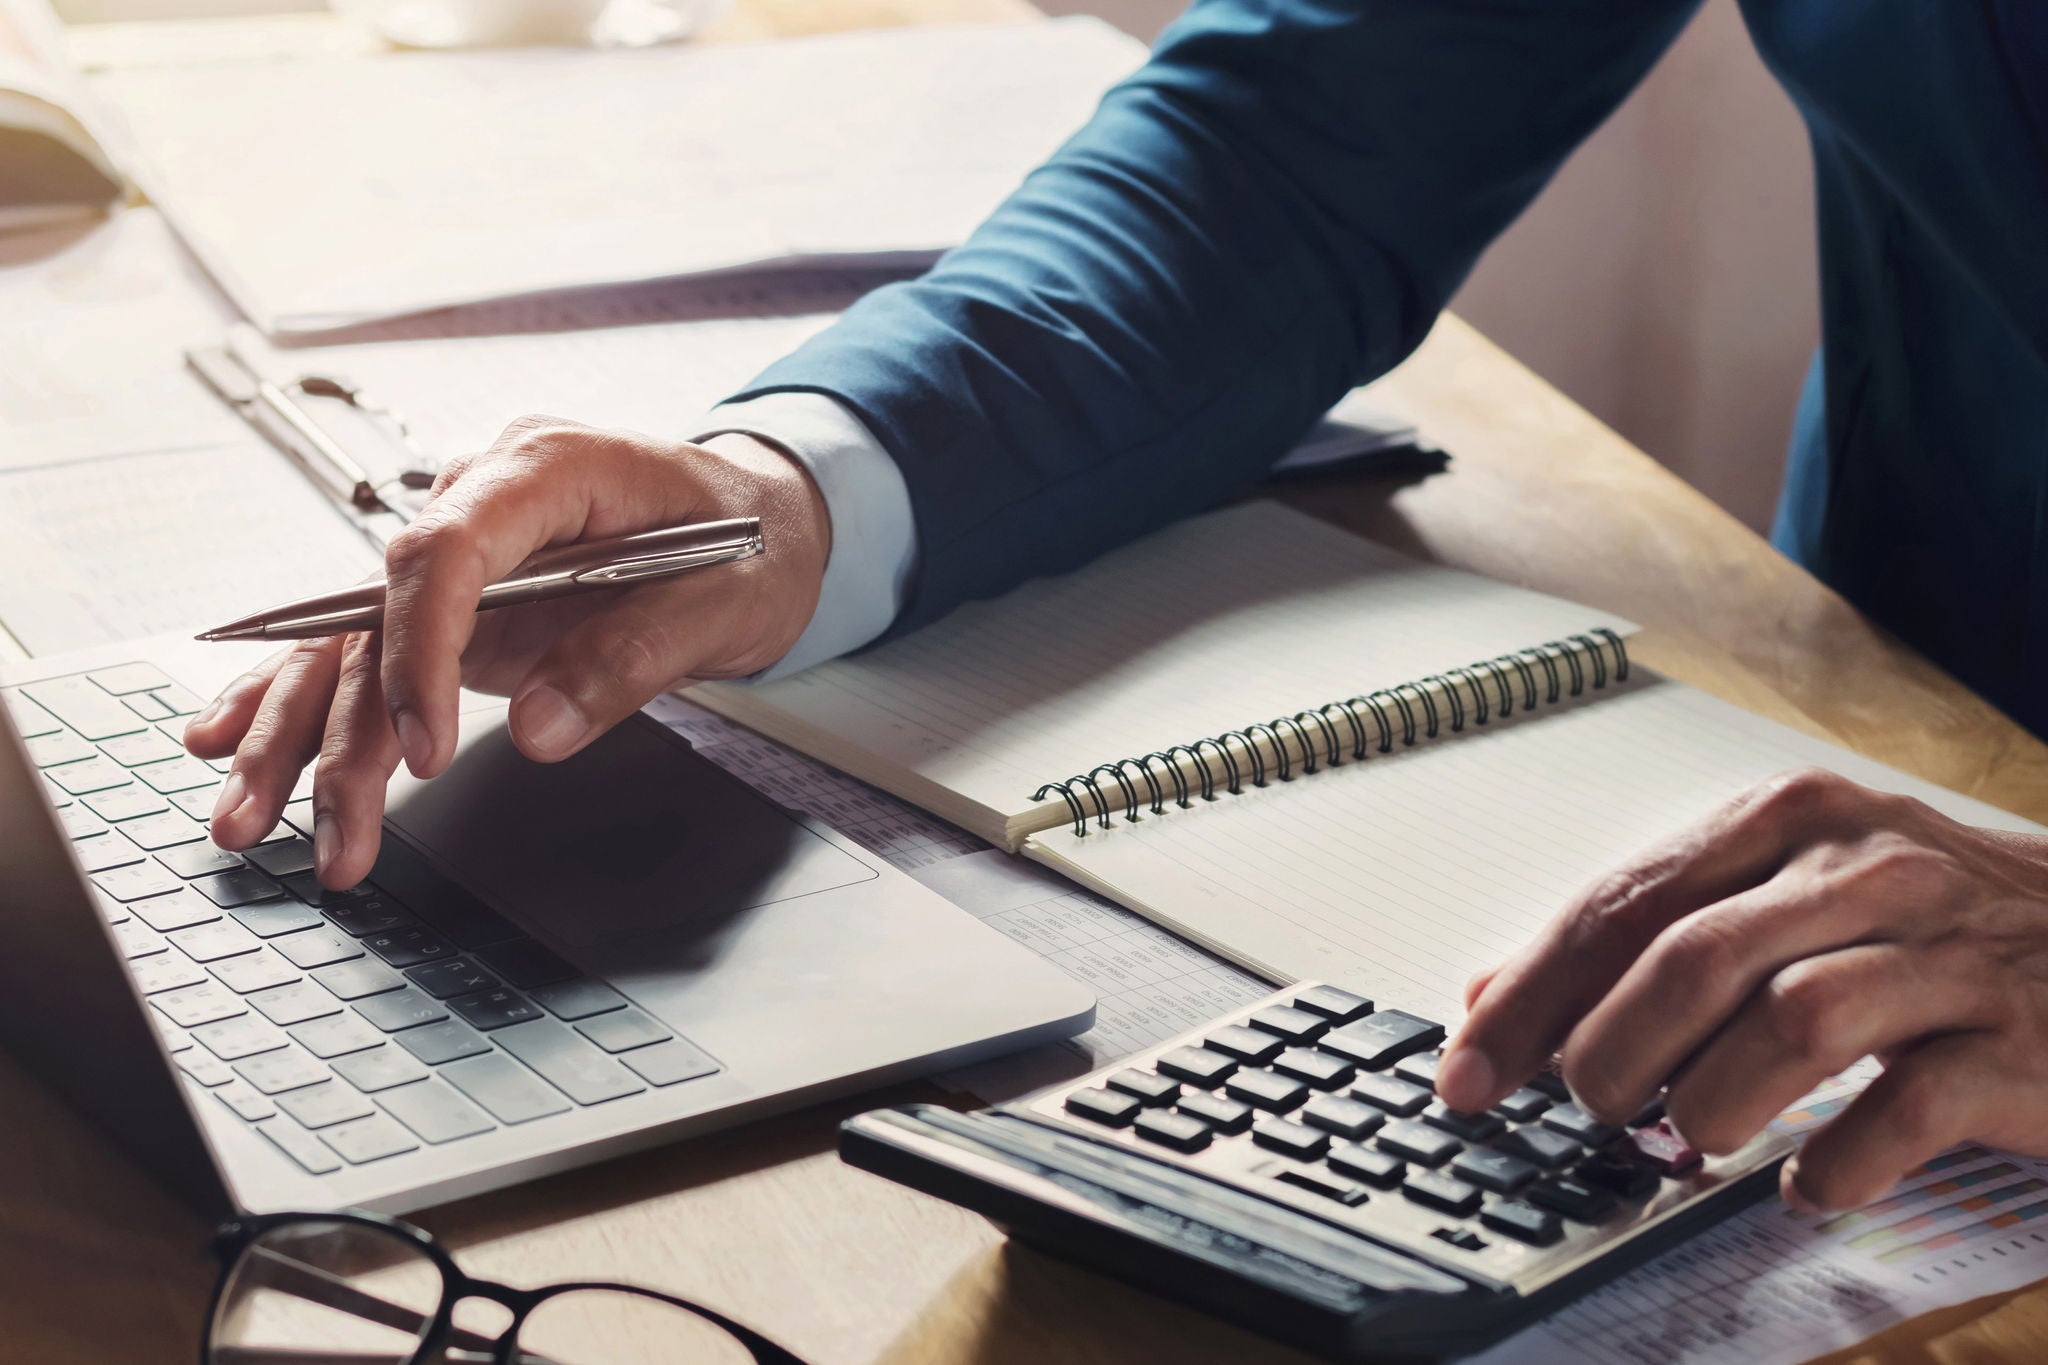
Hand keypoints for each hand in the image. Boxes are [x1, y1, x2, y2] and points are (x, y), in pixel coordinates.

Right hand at [183, 417, 830, 889]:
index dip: (419, 651)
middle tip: (324, 825)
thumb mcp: (727, 600)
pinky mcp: (462, 602)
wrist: (767, 518)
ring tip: (250, 822)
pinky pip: (365, 647)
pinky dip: (303, 700)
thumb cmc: (754, 541)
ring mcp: (467, 553)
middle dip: (337, 724)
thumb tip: (537, 729)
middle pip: (379, 610)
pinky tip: (232, 743)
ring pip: (355, 640)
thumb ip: (631, 658)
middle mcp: (485, 500)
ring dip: (299, 734)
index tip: (422, 746)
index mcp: (548, 469)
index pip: (445, 552)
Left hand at [1437, 768, 2047, 1211]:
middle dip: (1610, 1053)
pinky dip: (1837, 1163)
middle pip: (1691, 958)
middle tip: (1592, 1110)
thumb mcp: (1788, 889)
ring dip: (1714, 1103)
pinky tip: (1809, 1184)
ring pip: (1790, 1023)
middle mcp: (1864, 867)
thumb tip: (1493, 994)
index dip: (1529, 996)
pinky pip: (1907, 1109)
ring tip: (1695, 1139)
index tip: (1468, 1070)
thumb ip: (1646, 933)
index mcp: (1788, 821)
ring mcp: (1945, 952)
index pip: (1621, 903)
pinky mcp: (2017, 1041)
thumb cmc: (1932, 921)